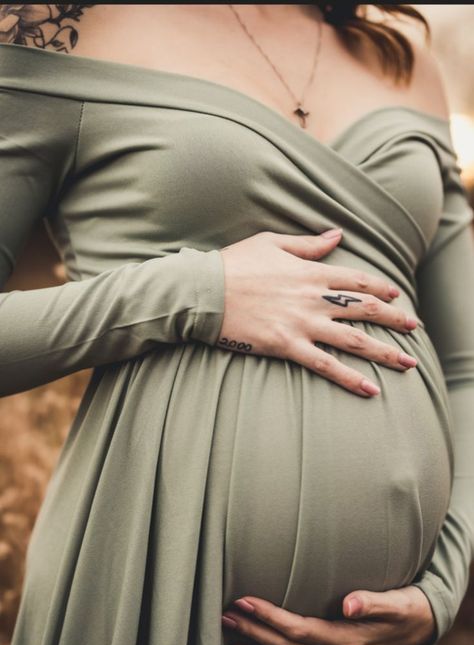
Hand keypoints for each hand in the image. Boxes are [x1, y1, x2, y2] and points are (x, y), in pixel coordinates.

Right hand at [218, 228, 418, 396]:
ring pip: (353, 340)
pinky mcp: (287, 346)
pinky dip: (350, 378)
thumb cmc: (234, 264)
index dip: (381, 287)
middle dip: (394, 319)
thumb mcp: (271, 243)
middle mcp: (314, 298)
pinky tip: (371, 390)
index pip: (357, 280)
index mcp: (311, 272)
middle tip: (414, 328)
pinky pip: (325, 365)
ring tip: (407, 363)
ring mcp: (302, 324)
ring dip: (384, 351)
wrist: (204, 291)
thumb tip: (337, 235)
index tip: (397, 295)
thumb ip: (308, 243)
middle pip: (365, 309)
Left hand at [221, 586, 434, 644]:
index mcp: (343, 639)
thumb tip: (350, 603)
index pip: (296, 629)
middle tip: (224, 616)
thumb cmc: (403, 608)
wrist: (417, 626)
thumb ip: (371, 603)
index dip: (268, 616)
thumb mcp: (393, 602)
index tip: (243, 601)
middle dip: (253, 632)